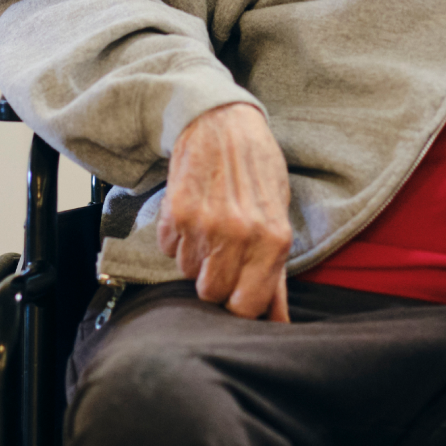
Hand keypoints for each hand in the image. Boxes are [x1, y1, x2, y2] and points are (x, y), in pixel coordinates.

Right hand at [158, 102, 293, 320]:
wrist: (222, 120)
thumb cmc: (257, 168)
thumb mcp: (278, 215)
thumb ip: (276, 275)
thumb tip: (278, 326)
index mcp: (273, 239)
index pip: (247, 307)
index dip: (239, 304)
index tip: (238, 290)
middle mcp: (239, 235)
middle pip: (212, 294)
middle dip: (214, 279)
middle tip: (223, 249)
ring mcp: (205, 225)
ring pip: (187, 273)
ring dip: (194, 255)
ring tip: (210, 222)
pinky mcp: (176, 213)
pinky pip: (167, 249)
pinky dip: (175, 236)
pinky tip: (192, 210)